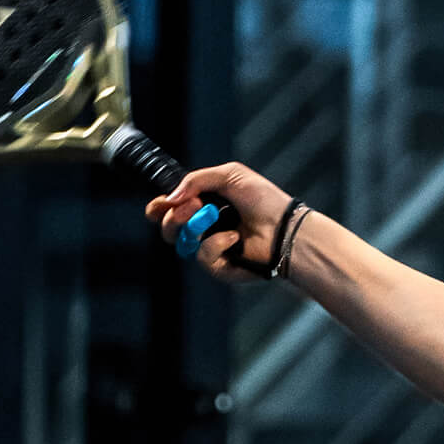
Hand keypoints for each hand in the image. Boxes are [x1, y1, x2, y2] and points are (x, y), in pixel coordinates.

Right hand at [144, 162, 293, 283]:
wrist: (284, 226)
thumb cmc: (264, 200)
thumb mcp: (230, 175)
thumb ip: (196, 180)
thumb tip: (169, 198)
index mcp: (204, 206)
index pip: (170, 209)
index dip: (159, 209)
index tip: (159, 206)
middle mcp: (205, 228)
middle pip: (169, 228)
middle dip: (174, 216)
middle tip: (194, 207)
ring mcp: (212, 248)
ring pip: (182, 243)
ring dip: (193, 227)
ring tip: (212, 218)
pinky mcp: (220, 267)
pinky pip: (203, 257)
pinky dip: (217, 243)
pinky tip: (235, 238)